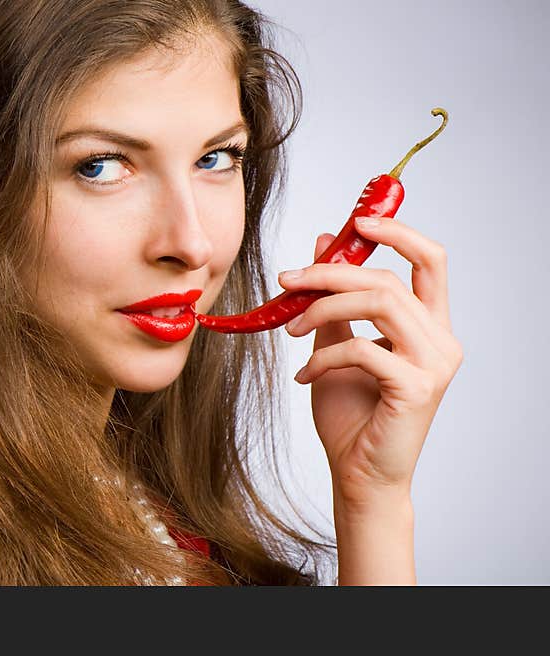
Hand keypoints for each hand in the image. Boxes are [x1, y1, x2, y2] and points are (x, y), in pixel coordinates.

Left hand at [278, 217, 462, 508]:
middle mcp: (441, 340)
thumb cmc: (351, 414)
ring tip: (288, 330)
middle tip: (287, 282)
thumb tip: (325, 241)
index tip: (357, 219)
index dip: (398, 233)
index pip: (430, 261)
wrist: (358, 474)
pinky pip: (363, 349)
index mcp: (428, 326)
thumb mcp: (336, 344)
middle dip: (330, 274)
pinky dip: (322, 357)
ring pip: (380, 304)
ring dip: (323, 309)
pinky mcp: (417, 387)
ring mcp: (434, 364)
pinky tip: (303, 375)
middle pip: (389, 280)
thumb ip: (335, 298)